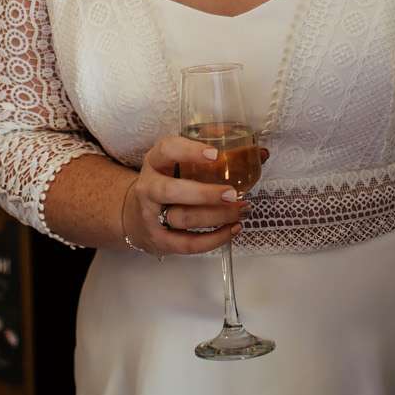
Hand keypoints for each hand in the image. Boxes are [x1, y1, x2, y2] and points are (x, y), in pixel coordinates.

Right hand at [120, 133, 253, 256]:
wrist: (133, 215)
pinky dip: (214, 239)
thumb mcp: (179, 164)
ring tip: (240, 210)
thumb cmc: (167, 183)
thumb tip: (260, 153)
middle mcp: (149, 187)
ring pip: (183, 218)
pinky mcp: (160, 240)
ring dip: (216, 216)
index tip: (216, 155)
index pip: (167, 150)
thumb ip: (215, 158)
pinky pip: (188, 244)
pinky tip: (232, 229)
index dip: (190, 151)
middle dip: (206, 194)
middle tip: (233, 194)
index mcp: (155, 162)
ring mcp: (151, 216)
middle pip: (172, 190)